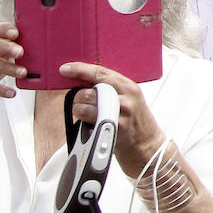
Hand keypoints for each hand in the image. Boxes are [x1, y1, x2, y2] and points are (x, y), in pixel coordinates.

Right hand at [0, 22, 25, 95]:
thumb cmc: (11, 56)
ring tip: (23, 72)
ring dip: (9, 68)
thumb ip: (25, 43)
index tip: (16, 34)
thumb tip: (47, 39)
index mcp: (0, 38)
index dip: (5, 31)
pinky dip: (1, 90)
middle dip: (6, 48)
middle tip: (20, 52)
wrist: (2, 70)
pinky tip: (12, 92)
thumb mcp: (16, 46)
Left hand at [57, 62, 165, 178]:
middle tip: (85, 103)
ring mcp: (118, 114)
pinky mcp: (111, 129)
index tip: (66, 69)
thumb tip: (83, 80)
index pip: (100, 73)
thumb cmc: (135, 119)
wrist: (147, 143)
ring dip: (79, 111)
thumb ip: (111, 87)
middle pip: (87, 92)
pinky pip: (85, 122)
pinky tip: (93, 125)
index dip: (80, 69)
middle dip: (79, 97)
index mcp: (129, 87)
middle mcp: (125, 99)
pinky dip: (83, 122)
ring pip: (82, 107)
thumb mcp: (130, 97)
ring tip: (89, 115)